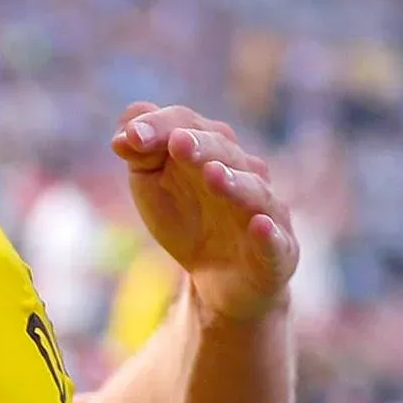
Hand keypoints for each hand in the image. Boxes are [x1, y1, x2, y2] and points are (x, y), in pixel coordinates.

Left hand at [111, 104, 298, 323]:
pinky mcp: (278, 251)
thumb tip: (124, 135)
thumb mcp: (152, 185)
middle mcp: (244, 173)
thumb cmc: (187, 218)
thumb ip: (140, 154)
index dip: (160, 126)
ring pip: (253, 192)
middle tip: (178, 142)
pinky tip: (259, 225)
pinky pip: (276, 240)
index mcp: (211, 150)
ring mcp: (265, 211)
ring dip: (234, 182)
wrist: (220, 277)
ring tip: (212, 174)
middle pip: (223, 152)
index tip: (131, 137)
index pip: (187, 125)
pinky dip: (269, 233)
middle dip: (200, 146)